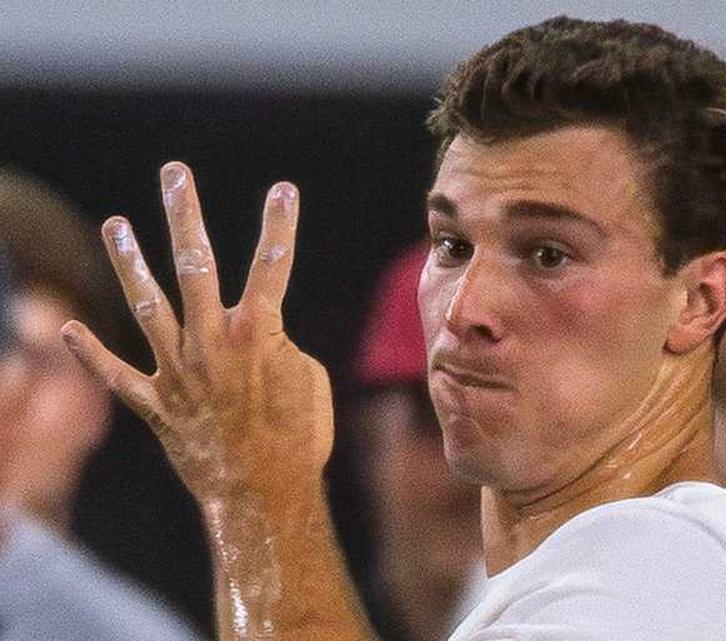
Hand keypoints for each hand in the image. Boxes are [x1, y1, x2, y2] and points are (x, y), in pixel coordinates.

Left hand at [61, 162, 332, 502]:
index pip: (272, 266)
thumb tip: (254, 335)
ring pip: (147, 306)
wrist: (265, 494)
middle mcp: (210, 343)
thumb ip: (275, 344)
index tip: (283, 189)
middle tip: (175, 174)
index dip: (280, 225)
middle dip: (185, 215)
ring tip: (115, 224)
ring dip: (129, 262)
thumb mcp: (307, 379)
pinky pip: (117, 376)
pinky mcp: (156, 406)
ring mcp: (178, 371)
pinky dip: (91, 355)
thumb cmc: (299, 437)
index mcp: (257, 333)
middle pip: (195, 266)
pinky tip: (69, 328)